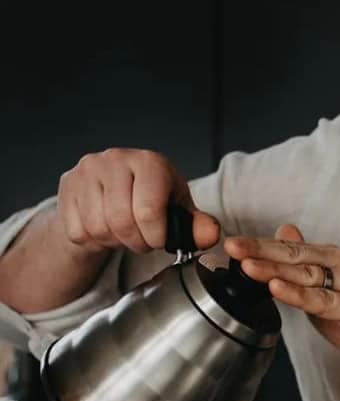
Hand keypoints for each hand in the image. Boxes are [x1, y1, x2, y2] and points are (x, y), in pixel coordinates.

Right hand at [56, 148, 219, 254]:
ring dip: (114, 241)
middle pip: (121, 221)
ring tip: (124, 232)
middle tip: (142, 240)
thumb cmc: (154, 203)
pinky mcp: (67, 184)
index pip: (148, 211)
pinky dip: (93, 240)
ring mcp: (87, 169)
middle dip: (136, 242)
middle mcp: (116, 159)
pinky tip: (105, 228)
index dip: (155, 236)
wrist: (115, 196)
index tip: (160, 240)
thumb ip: (199, 227)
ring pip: (98, 227)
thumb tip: (211, 235)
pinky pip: (78, 230)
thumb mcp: (181, 213)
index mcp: (150, 163)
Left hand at [224, 224, 339, 381]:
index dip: (260, 246)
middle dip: (259, 249)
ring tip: (243, 264)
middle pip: (295, 254)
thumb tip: (284, 242)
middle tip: (228, 245)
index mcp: (338, 260)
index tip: (231, 245)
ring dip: (272, 267)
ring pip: (305, 273)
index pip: (292, 248)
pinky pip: (321, 300)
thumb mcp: (337, 297)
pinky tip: (275, 286)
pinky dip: (297, 293)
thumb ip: (309, 277)